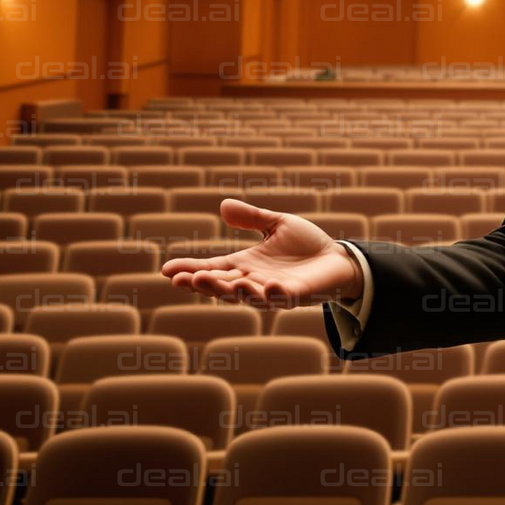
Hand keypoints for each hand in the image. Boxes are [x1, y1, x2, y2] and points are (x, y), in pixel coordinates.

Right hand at [157, 199, 359, 309]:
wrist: (338, 259)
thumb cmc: (306, 244)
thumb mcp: (277, 225)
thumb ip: (252, 218)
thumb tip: (223, 205)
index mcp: (245, 264)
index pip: (212, 268)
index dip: (190, 270)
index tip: (166, 270)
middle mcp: (254, 281)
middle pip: (222, 286)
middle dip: (203, 284)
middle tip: (182, 279)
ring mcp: (273, 291)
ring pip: (246, 296)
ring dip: (230, 291)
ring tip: (213, 282)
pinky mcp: (296, 295)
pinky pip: (282, 299)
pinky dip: (273, 294)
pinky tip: (267, 286)